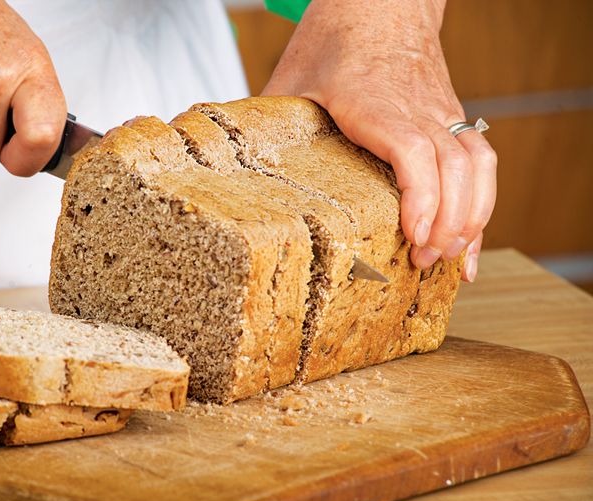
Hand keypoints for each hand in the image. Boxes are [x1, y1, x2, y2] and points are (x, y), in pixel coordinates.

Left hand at [263, 0, 495, 281]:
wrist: (379, 4)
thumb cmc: (333, 41)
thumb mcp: (290, 80)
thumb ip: (268, 124)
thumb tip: (230, 172)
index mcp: (373, 102)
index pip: (412, 151)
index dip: (420, 197)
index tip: (412, 235)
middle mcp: (417, 108)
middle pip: (454, 168)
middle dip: (446, 224)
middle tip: (421, 264)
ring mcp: (440, 112)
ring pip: (477, 166)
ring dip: (472, 218)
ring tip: (450, 262)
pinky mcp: (450, 117)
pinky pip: (481, 160)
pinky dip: (482, 201)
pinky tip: (469, 239)